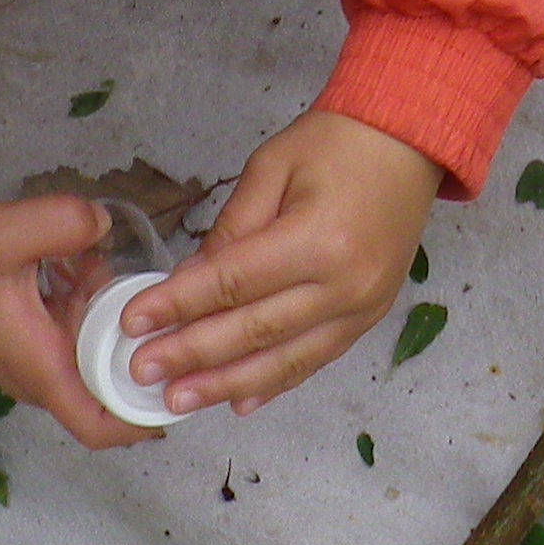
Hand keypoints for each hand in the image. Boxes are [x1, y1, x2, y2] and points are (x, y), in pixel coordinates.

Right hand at [0, 192, 149, 449]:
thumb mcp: (5, 232)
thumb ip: (63, 222)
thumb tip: (105, 223)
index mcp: (40, 368)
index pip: (98, 426)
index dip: (144, 420)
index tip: (179, 386)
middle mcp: (37, 376)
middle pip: (107, 389)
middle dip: (137, 350)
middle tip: (159, 305)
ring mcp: (31, 361)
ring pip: (92, 358)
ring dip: (112, 323)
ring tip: (118, 272)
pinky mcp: (26, 341)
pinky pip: (73, 337)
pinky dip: (89, 309)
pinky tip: (87, 265)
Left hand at [120, 109, 440, 416]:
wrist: (410, 143)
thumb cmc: (338, 142)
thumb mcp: (271, 167)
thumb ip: (231, 229)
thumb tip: (186, 283)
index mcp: (318, 239)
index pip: (233, 283)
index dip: (179, 305)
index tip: (134, 322)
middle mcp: (345, 284)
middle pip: (255, 330)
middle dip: (192, 354)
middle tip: (142, 370)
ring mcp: (363, 308)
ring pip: (285, 359)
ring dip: (226, 383)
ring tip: (177, 400)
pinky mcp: (370, 318)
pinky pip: (315, 360)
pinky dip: (274, 383)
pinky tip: (237, 402)